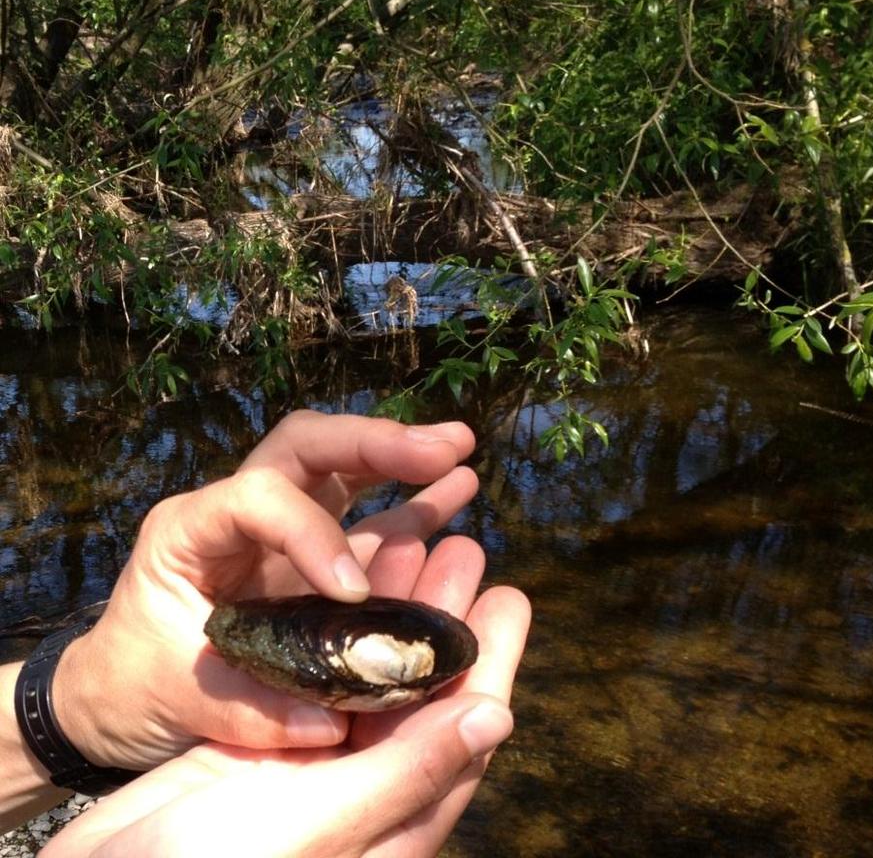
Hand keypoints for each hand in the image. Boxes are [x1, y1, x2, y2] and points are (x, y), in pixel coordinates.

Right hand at [41, 546, 530, 857]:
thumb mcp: (323, 827)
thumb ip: (409, 773)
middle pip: (424, 686)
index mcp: (398, 815)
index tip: (509, 594)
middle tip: (461, 547)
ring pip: (375, 672)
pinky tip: (341, 583)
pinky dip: (337, 628)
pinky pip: (322, 675)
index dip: (492, 657)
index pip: (464, 724)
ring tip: (413, 542)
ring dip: (394, 609)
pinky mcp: (272, 746)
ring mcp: (320, 766)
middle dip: (444, 614)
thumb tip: (498, 716)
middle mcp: (368, 786)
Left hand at [53, 411, 480, 770]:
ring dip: (401, 455)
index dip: (313, 534)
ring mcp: (277, 526)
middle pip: (308, 447)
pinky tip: (458, 487)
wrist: (120, 692)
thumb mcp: (178, 698)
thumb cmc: (135, 684)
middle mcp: (236, 511)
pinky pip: (365, 513)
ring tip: (461, 449)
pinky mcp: (308, 551)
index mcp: (190, 530)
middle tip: (442, 448)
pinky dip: (410, 499)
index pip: (261, 498)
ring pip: (341, 464)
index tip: (354, 592)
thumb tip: (334, 720)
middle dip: (375, 444)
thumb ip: (251, 708)